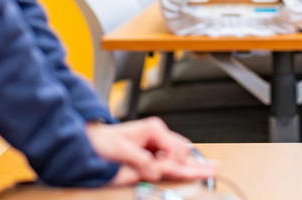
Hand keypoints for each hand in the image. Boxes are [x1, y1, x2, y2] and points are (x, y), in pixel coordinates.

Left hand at [84, 117, 217, 185]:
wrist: (91, 145)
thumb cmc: (103, 141)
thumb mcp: (121, 148)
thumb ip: (140, 159)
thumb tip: (155, 170)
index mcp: (153, 129)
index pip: (174, 147)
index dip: (174, 159)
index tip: (167, 167)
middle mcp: (158, 138)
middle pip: (182, 151)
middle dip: (192, 162)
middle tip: (210, 170)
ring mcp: (156, 149)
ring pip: (180, 157)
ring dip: (192, 166)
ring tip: (210, 170)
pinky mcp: (151, 159)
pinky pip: (171, 165)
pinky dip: (183, 168)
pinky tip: (196, 171)